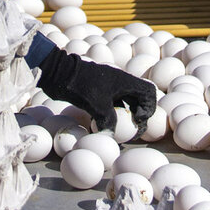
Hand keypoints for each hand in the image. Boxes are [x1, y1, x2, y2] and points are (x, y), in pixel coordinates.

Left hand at [36, 49, 156, 135]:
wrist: (60, 73)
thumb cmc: (81, 86)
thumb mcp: (97, 107)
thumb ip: (108, 122)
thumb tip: (110, 135)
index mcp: (125, 81)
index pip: (149, 92)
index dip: (149, 108)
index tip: (136, 119)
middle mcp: (120, 82)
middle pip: (139, 98)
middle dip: (139, 115)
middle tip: (133, 130)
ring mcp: (110, 86)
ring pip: (126, 102)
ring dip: (126, 116)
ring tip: (120, 131)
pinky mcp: (99, 91)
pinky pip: (114, 103)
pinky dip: (114, 114)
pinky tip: (104, 124)